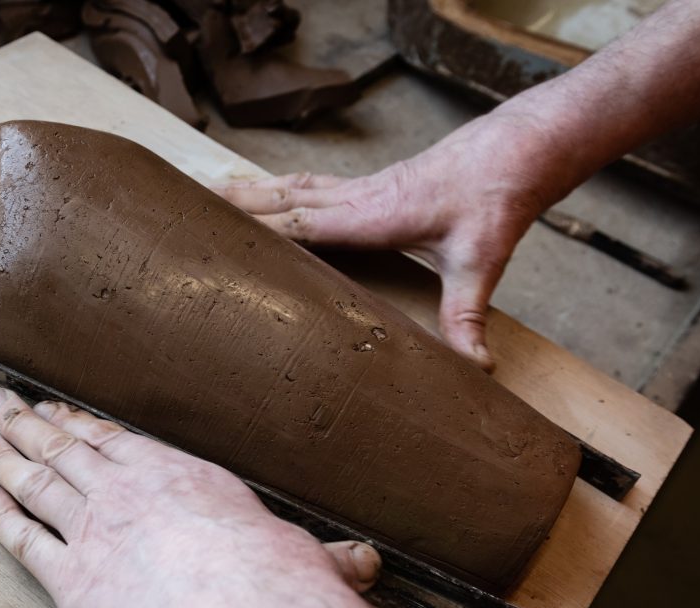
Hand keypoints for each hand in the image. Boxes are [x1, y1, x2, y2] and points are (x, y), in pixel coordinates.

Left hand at [0, 387, 379, 607]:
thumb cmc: (278, 587)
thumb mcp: (306, 560)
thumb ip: (324, 561)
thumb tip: (364, 567)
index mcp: (180, 476)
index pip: (116, 442)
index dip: (79, 425)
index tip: (54, 411)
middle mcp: (129, 492)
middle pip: (65, 449)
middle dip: (25, 423)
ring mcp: (95, 531)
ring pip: (34, 482)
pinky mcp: (71, 579)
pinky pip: (23, 538)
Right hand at [214, 111, 573, 371]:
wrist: (518, 149)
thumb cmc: (497, 196)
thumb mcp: (483, 260)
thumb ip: (469, 316)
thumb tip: (474, 366)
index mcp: (371, 214)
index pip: (299, 220)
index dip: (254, 226)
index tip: (210, 229)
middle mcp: (357, 196)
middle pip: (279, 199)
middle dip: (230, 204)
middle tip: (181, 206)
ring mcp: (361, 188)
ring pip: (289, 188)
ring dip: (247, 191)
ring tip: (204, 194)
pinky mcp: (370, 186)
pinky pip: (310, 186)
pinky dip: (278, 189)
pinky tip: (266, 191)